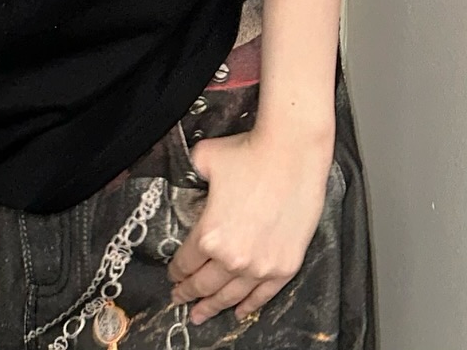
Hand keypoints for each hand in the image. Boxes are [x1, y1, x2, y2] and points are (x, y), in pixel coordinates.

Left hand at [167, 126, 332, 324]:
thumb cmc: (251, 153)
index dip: (177, 270)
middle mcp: (233, 257)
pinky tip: (239, 311)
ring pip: (231, 295)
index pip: (186, 261)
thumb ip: (192, 173)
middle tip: (181, 299)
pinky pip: (264, 295)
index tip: (174, 275)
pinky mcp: (286, 265)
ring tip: (202, 313)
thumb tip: (190, 173)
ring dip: (214, 306)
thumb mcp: (206, 160)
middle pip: (205, 283)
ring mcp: (261, 265)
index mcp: (209, 235)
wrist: (291, 152)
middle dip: (189, 293)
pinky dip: (250, 305)